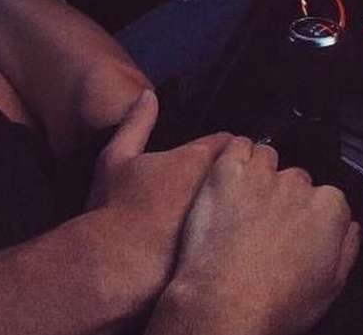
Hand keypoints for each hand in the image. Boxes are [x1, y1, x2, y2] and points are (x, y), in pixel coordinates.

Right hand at [88, 90, 232, 293]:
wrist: (116, 268)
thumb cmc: (114, 208)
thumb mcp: (115, 157)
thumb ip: (136, 123)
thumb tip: (149, 95)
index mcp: (197, 159)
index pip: (229, 143)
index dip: (223, 149)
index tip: (212, 159)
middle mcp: (221, 188)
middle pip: (244, 176)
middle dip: (239, 179)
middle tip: (221, 190)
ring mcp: (228, 224)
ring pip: (248, 210)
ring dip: (243, 211)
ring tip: (228, 220)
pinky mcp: (229, 256)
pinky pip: (244, 242)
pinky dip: (240, 242)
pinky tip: (223, 251)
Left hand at [161, 138, 360, 334]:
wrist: (226, 302)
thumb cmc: (274, 302)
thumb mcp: (331, 287)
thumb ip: (347, 247)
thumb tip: (351, 227)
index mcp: (329, 209)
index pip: (327, 197)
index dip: (309, 214)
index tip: (296, 228)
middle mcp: (298, 185)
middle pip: (295, 178)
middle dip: (282, 195)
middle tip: (265, 222)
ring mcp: (261, 174)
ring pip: (266, 157)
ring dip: (258, 172)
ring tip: (243, 201)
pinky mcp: (227, 169)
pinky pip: (236, 145)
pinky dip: (234, 156)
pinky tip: (230, 178)